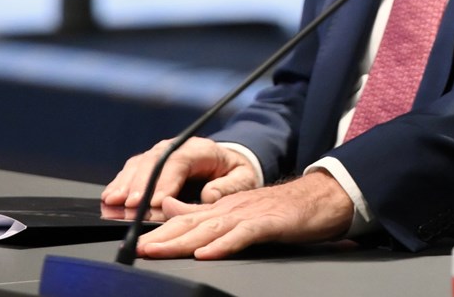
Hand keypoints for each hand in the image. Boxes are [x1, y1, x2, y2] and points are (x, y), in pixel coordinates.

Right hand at [101, 137, 259, 209]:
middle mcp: (176, 148)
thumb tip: (209, 195)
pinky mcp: (150, 165)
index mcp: (200, 149)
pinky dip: (119, 185)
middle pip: (153, 162)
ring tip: (113, 202)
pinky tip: (110, 198)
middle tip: (131, 205)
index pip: (179, 161)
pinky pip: (131, 172)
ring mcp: (160, 155)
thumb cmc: (234, 172)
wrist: (227, 163)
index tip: (156, 202)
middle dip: (140, 185)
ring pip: (138, 165)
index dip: (165, 181)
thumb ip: (229, 187)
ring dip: (124, 184)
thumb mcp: (243, 179)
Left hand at [135, 171, 353, 259]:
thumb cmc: (278, 209)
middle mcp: (230, 210)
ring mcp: (248, 215)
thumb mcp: (236, 208)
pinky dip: (224, 244)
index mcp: (221, 208)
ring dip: (183, 241)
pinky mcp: (268, 224)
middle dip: (163, 238)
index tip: (137, 243)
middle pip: (191, 224)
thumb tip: (169, 208)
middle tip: (140, 249)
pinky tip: (208, 253)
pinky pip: (243, 235)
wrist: (317, 199)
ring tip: (161, 251)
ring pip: (210, 228)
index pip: (184, 220)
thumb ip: (203, 210)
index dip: (160, 232)